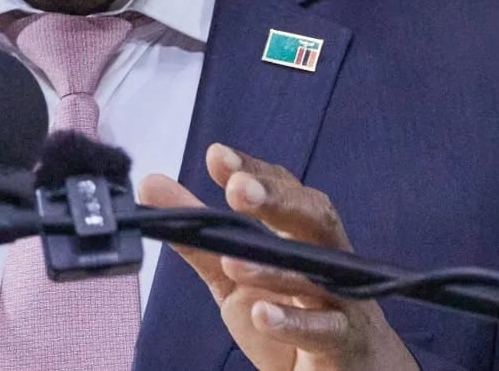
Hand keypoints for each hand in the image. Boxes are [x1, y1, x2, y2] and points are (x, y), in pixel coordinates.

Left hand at [138, 144, 414, 370]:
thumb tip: (151, 184)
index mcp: (299, 235)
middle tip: (236, 190)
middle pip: (314, 217)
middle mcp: (326, 257)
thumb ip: (198, 236)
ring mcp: (343, 298)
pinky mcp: (348, 341)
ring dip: (274, 268)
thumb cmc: (290, 314)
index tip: (217, 156)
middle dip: (276, 200)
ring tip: (233, 262)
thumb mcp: (233, 278)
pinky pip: (326, 329)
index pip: (283, 190)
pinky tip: (263, 316)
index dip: (254, 169)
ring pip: (319, 274)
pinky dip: (295, 322)